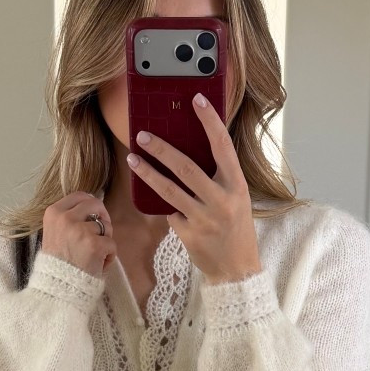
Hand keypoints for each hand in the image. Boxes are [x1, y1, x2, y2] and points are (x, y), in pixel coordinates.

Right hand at [39, 191, 115, 277]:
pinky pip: (112, 244)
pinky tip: (98, 265)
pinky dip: (109, 256)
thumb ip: (68, 218)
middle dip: (103, 218)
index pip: (79, 196)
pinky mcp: (94, 245)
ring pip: (106, 226)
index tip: (94, 215)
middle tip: (102, 233)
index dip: (91, 204)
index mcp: (54, 213)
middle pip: (95, 204)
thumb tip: (91, 205)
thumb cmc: (58, 264)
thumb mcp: (54, 233)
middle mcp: (65, 218)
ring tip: (94, 256)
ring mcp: (80, 231)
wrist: (58, 288)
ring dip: (105, 240)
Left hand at [126, 95, 261, 285]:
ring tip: (132, 159)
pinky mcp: (188, 234)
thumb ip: (218, 178)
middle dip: (162, 149)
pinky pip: (170, 213)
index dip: (210, 121)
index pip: (223, 146)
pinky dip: (167, 208)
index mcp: (237, 185)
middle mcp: (221, 200)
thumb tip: (191, 151)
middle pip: (186, 167)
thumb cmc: (236, 229)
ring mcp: (203, 218)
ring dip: (148, 173)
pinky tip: (168, 208)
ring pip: (169, 190)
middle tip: (143, 135)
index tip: (196, 100)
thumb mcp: (236, 199)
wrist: (237, 270)